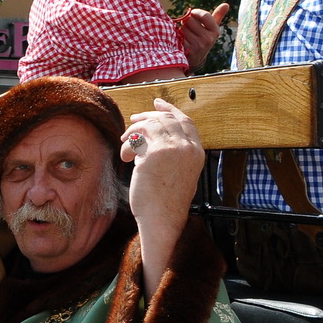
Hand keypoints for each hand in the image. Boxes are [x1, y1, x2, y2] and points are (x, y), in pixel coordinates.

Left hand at [121, 99, 204, 219]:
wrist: (162, 219)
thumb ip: (175, 152)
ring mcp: (171, 149)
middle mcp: (187, 148)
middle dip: (146, 117)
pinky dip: (126, 146)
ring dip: (133, 131)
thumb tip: (155, 133)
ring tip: (125, 142)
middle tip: (132, 121)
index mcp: (197, 152)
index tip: (157, 103)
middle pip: (165, 119)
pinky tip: (125, 158)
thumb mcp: (180, 172)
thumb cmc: (166, 201)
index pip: (185, 121)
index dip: (170, 109)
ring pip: (149, 125)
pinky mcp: (153, 155)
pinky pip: (135, 140)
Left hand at [177, 2, 228, 70]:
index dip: (196, 12)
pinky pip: (179, 36)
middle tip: (190, 28)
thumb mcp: (212, 28)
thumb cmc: (204, 38)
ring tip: (187, 36)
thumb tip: (226, 4)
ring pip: (183, 28)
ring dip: (182, 30)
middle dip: (187, 22)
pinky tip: (183, 41)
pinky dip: (178, 37)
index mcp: (215, 31)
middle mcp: (208, 39)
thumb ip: (218, 15)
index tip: (193, 13)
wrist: (196, 58)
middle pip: (190, 20)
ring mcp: (199, 45)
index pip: (205, 15)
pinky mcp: (189, 50)